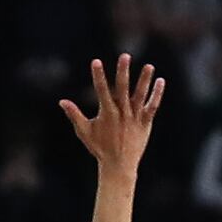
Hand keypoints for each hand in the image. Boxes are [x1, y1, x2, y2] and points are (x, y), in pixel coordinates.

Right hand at [59, 53, 162, 177]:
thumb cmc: (99, 148)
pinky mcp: (145, 123)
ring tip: (149, 65)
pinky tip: (160, 81)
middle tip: (125, 55)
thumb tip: (62, 101)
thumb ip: (74, 115)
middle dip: (123, 71)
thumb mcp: (84, 132)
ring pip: (141, 95)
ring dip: (145, 80)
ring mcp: (135, 117)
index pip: (101, 90)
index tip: (96, 61)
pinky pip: (153, 106)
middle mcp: (122, 113)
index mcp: (107, 113)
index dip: (98, 75)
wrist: (119, 166)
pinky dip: (156, 94)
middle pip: (123, 88)